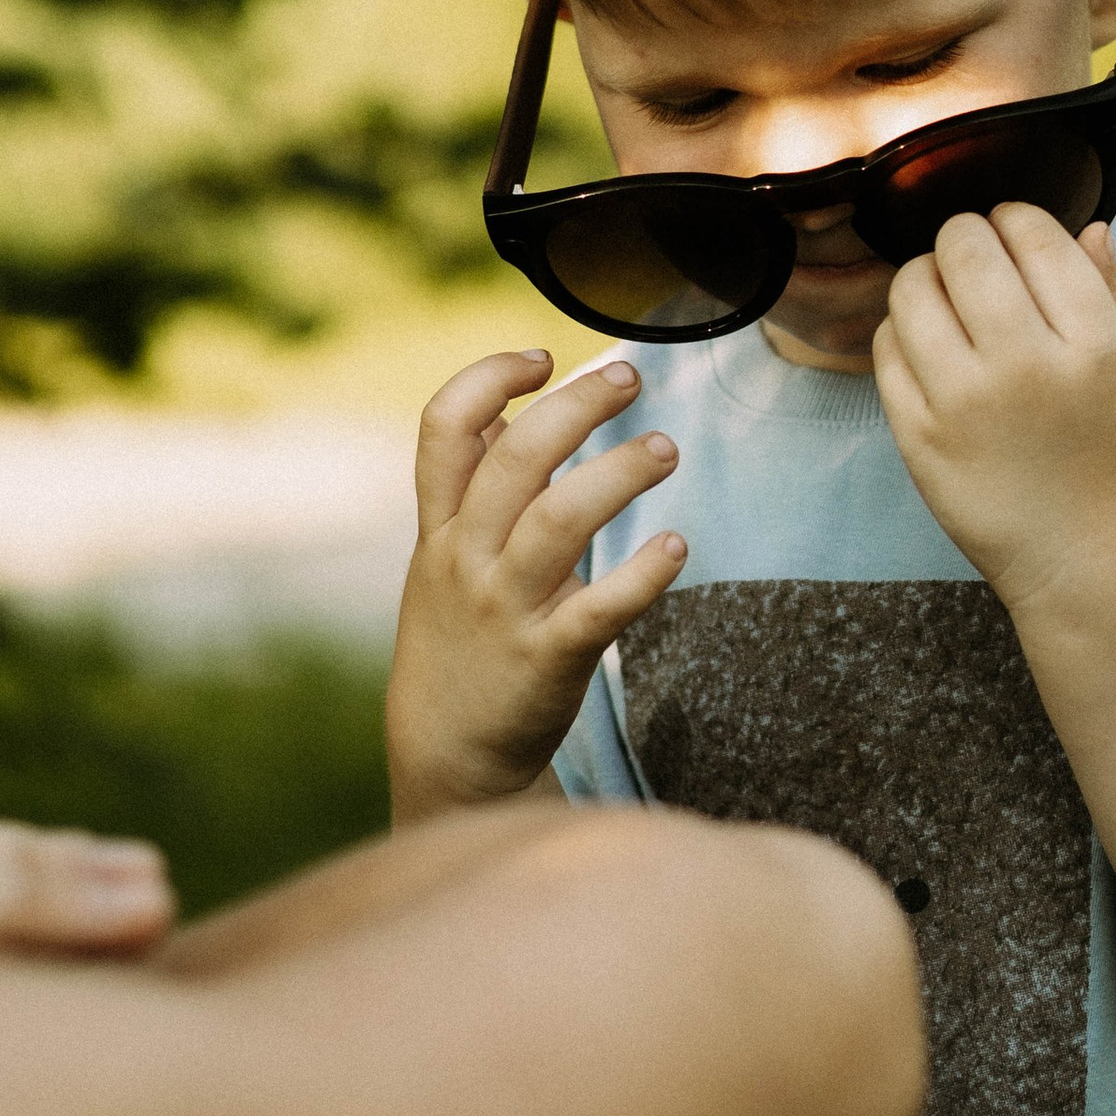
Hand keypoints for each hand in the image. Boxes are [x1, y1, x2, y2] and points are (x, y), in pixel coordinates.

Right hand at [385, 351, 684, 819]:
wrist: (447, 756)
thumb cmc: (458, 640)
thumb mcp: (441, 560)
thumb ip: (472, 489)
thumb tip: (511, 411)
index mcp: (439, 528)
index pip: (442, 427)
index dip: (488, 378)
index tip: (541, 359)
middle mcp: (466, 560)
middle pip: (514, 460)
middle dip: (575, 406)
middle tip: (630, 379)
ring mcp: (505, 609)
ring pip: (558, 521)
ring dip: (618, 474)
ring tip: (665, 449)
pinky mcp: (548, 659)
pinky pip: (599, 609)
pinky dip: (642, 574)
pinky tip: (676, 545)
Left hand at [872, 210, 1115, 620]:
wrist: (1089, 561)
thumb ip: (1113, 295)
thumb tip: (1088, 225)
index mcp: (1092, 345)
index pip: (1032, 235)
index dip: (1015, 218)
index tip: (1012, 232)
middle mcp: (1025, 368)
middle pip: (964, 249)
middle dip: (965, 237)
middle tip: (972, 257)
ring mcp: (965, 406)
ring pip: (912, 289)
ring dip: (925, 276)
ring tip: (944, 294)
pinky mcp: (920, 439)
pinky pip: (885, 348)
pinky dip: (900, 330)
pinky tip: (927, 343)